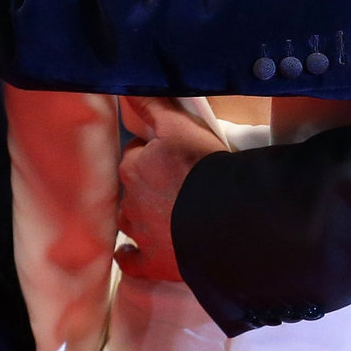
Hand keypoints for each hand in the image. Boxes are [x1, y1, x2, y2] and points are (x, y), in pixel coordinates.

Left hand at [115, 98, 226, 283]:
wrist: (226, 217)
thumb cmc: (204, 166)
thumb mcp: (179, 126)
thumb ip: (151, 105)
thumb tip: (124, 88)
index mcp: (133, 166)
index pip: (136, 153)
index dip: (154, 152)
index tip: (172, 155)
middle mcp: (130, 200)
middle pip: (134, 187)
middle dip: (148, 184)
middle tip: (176, 183)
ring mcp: (140, 234)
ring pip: (131, 221)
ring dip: (141, 217)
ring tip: (164, 214)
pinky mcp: (153, 262)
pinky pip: (132, 260)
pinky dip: (131, 256)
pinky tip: (133, 252)